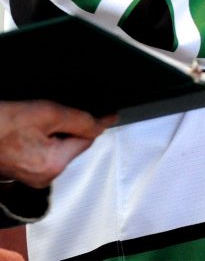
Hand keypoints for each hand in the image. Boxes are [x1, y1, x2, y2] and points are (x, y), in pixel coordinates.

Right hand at [0, 100, 115, 187]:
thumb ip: (80, 120)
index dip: (93, 123)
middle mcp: (44, 176)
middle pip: (72, 145)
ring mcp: (31, 177)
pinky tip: (30, 129)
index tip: (109, 113)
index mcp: (53, 165)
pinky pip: (42, 152)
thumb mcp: (47, 113)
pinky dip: (42, 139)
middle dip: (70, 128)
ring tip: (36, 120)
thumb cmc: (1, 122)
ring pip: (58, 148)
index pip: (87, 140)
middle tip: (53, 112)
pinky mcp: (21, 171)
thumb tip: (104, 124)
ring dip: (55, 133)